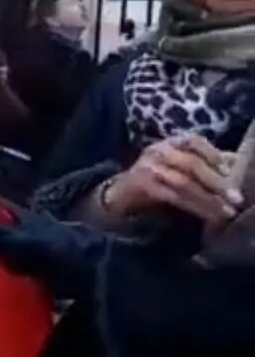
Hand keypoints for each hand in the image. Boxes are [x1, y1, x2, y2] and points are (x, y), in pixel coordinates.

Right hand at [102, 133, 240, 221]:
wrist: (120, 192)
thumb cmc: (156, 177)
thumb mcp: (177, 164)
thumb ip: (202, 163)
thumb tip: (235, 165)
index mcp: (169, 142)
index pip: (193, 141)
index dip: (212, 154)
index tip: (229, 171)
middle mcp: (158, 151)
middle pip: (192, 164)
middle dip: (216, 182)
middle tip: (237, 198)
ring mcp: (148, 168)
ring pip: (185, 184)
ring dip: (208, 200)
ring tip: (226, 212)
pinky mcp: (143, 186)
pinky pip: (174, 198)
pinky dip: (194, 207)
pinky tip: (208, 215)